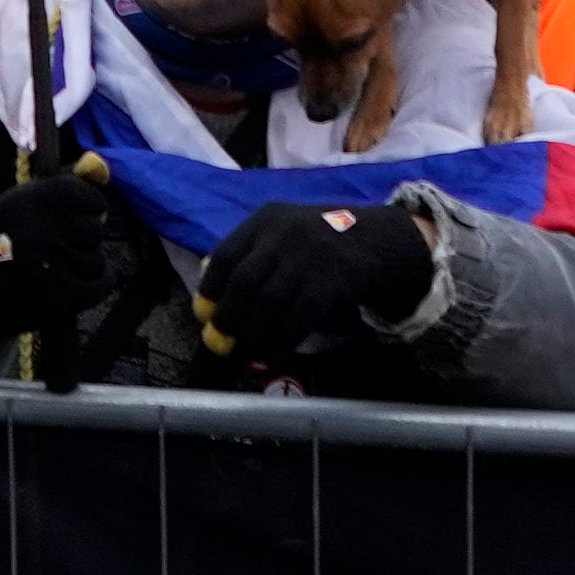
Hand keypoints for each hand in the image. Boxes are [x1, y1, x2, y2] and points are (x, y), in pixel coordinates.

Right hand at [0, 164, 144, 351]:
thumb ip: (58, 193)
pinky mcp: (59, 297)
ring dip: (85, 263)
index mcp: (33, 199)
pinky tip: (83, 282)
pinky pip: (100, 283)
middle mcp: (44, 229)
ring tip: (61, 266)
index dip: (89, 207)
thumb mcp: (20, 202)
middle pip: (95, 231)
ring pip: (97, 260)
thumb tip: (103, 180)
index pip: (89, 198)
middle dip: (83, 239)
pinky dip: (97, 283)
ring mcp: (52, 265)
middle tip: (61, 246)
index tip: (79, 215)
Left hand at [190, 193, 440, 368]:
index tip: (203, 312)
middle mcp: (284, 234)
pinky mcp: (330, 283)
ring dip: (252, 334)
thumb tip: (210, 297)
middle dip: (228, 317)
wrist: (372, 238)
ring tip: (243, 353)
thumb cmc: (316, 241)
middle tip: (219, 342)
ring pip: (269, 303)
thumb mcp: (281, 232)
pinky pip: (298, 318)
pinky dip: (280, 341)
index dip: (210, 287)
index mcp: (266, 219)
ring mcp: (309, 258)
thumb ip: (249, 255)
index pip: (225, 253)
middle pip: (244, 281)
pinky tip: (271, 355)